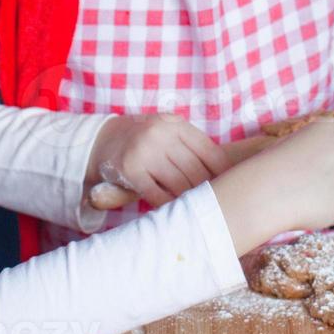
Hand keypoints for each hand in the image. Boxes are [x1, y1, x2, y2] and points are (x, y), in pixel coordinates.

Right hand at [85, 113, 231, 208]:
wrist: (104, 139)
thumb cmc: (147, 140)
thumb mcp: (169, 132)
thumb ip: (192, 146)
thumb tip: (226, 172)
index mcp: (176, 124)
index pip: (210, 153)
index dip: (222, 174)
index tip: (229, 188)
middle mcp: (161, 134)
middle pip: (196, 171)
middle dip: (206, 190)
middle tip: (213, 204)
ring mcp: (145, 151)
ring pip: (180, 185)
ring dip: (189, 199)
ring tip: (196, 209)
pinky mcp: (131, 170)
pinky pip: (157, 195)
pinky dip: (168, 204)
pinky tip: (173, 209)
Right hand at [210, 116, 333, 254]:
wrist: (268, 189)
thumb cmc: (272, 161)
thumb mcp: (291, 137)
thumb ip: (318, 143)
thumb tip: (332, 149)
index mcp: (333, 126)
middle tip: (308, 175)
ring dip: (333, 186)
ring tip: (305, 190)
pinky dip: (330, 204)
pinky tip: (309, 202)